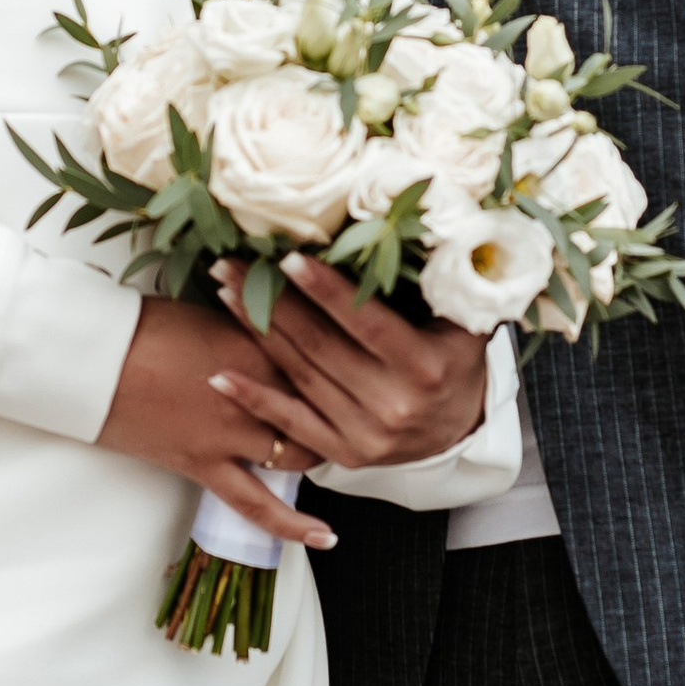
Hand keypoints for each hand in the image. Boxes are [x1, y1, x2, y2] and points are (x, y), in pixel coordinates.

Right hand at [94, 296, 335, 551]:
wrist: (92, 358)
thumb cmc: (143, 324)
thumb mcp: (212, 312)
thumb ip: (255, 327)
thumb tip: (281, 332)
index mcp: (259, 345)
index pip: (323, 362)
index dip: (345, 368)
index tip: (362, 369)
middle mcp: (255, 394)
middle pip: (320, 411)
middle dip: (340, 413)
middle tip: (354, 415)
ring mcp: (231, 434)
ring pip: (299, 454)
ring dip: (318, 454)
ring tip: (335, 456)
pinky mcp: (205, 466)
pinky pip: (258, 505)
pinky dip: (293, 524)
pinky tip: (326, 538)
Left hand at [208, 253, 488, 469]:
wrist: (462, 429)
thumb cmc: (455, 359)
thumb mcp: (464, 322)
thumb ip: (439, 285)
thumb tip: (407, 231)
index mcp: (425, 367)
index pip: (366, 322)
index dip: (325, 290)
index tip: (286, 259)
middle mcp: (394, 405)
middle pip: (322, 346)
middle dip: (273, 302)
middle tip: (233, 264)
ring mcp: (366, 435)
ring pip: (301, 376)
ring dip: (258, 334)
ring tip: (226, 294)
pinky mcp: (344, 454)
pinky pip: (292, 424)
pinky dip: (255, 399)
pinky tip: (220, 376)